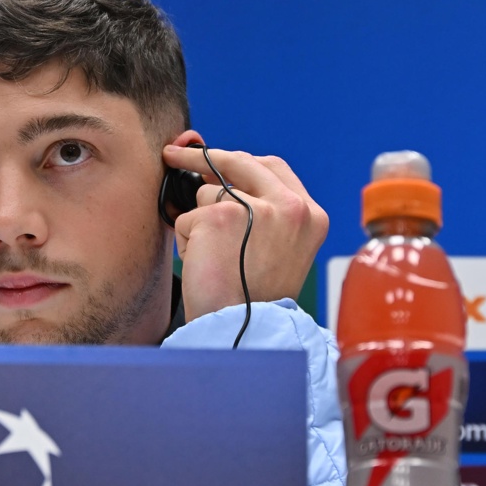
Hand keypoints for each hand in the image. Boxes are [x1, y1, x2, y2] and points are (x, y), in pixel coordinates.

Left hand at [163, 139, 328, 321]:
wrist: (244, 330)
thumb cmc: (253, 300)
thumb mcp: (277, 251)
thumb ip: (263, 214)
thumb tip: (219, 180)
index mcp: (311, 216)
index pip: (272, 168)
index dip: (239, 161)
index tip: (215, 160)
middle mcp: (292, 207)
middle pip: (239, 163)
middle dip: (202, 158)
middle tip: (174, 155)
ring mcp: (259, 208)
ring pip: (209, 194)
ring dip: (199, 224)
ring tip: (215, 261)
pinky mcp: (222, 216)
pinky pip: (188, 218)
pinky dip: (186, 242)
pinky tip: (203, 266)